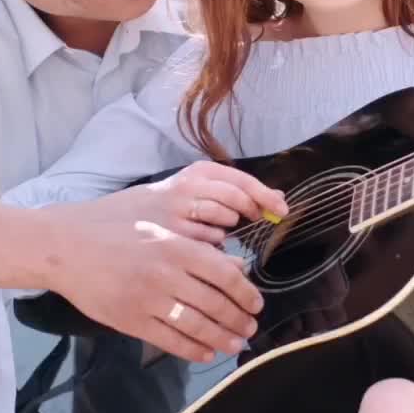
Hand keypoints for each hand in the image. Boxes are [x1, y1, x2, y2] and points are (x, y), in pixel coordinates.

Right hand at [43, 161, 286, 363]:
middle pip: (215, 303)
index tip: (256, 303)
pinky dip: (193, 350)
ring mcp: (147, 300)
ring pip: (196, 326)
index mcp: (176, 246)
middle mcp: (166, 274)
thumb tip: (236, 265)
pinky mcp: (130, 320)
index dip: (246, 293)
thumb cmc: (115, 227)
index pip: (225, 275)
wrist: (66, 247)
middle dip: (238, 320)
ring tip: (235, 344)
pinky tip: (205, 353)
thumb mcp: (160, 223)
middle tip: (250, 328)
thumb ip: (198, 244)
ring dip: (221, 338)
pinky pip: (170, 340)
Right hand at [147, 160, 289, 230]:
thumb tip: (280, 197)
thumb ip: (239, 190)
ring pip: (223, 220)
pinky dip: (214, 241)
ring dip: (229, 226)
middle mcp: (189, 186)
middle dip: (251, 210)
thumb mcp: (204, 186)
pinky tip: (203, 239)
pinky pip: (208, 240)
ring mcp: (179, 209)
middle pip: (235, 198)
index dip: (265, 195)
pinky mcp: (173, 233)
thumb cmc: (175, 201)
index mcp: (201, 171)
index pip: (241, 180)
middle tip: (256, 218)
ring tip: (219, 226)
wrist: (130, 215)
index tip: (283, 209)